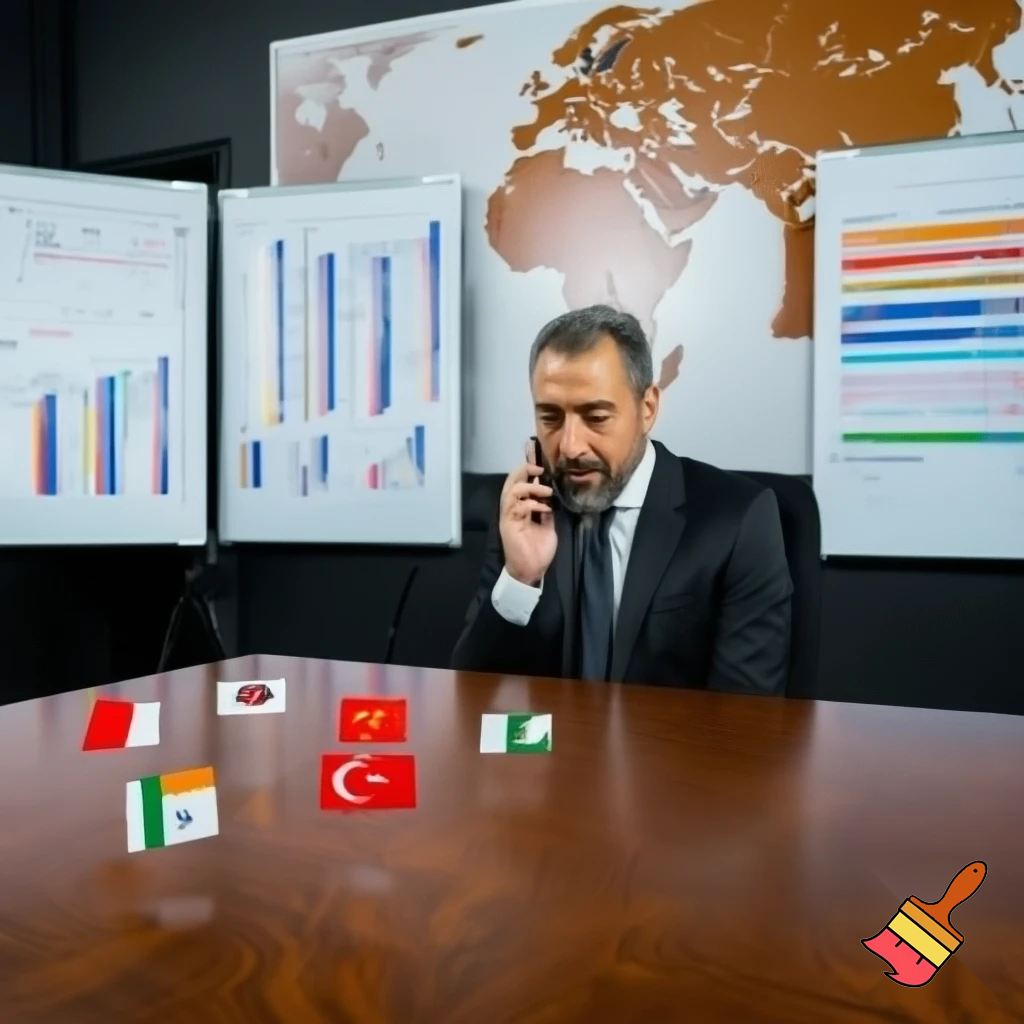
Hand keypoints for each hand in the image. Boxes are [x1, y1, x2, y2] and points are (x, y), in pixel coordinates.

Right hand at [499, 443, 557, 585]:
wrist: (532, 571)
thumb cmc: (538, 550)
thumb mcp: (548, 525)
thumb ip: (547, 509)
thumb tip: (552, 495)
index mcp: (521, 506)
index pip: (521, 481)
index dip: (527, 468)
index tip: (537, 457)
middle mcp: (512, 507)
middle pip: (511, 480)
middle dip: (525, 470)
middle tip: (540, 469)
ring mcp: (509, 515)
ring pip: (512, 490)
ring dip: (530, 486)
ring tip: (546, 490)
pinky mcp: (509, 524)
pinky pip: (517, 506)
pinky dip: (531, 503)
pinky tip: (543, 507)